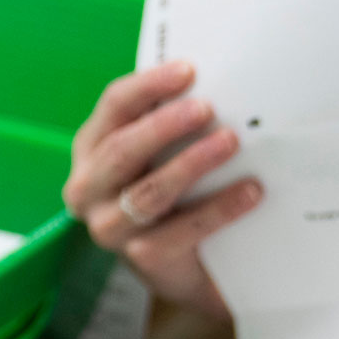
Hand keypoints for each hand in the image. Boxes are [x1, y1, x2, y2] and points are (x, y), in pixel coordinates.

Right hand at [63, 60, 263, 318]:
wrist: (184, 267)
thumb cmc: (172, 195)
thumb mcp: (161, 154)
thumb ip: (173, 122)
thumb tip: (215, 81)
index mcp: (91, 149)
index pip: (114, 106)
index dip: (149, 85)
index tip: (188, 70)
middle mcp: (88, 188)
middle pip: (122, 149)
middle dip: (165, 125)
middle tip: (207, 108)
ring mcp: (110, 227)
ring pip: (149, 192)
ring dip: (191, 163)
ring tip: (230, 143)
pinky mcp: (141, 258)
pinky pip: (180, 231)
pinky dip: (218, 209)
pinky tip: (250, 192)